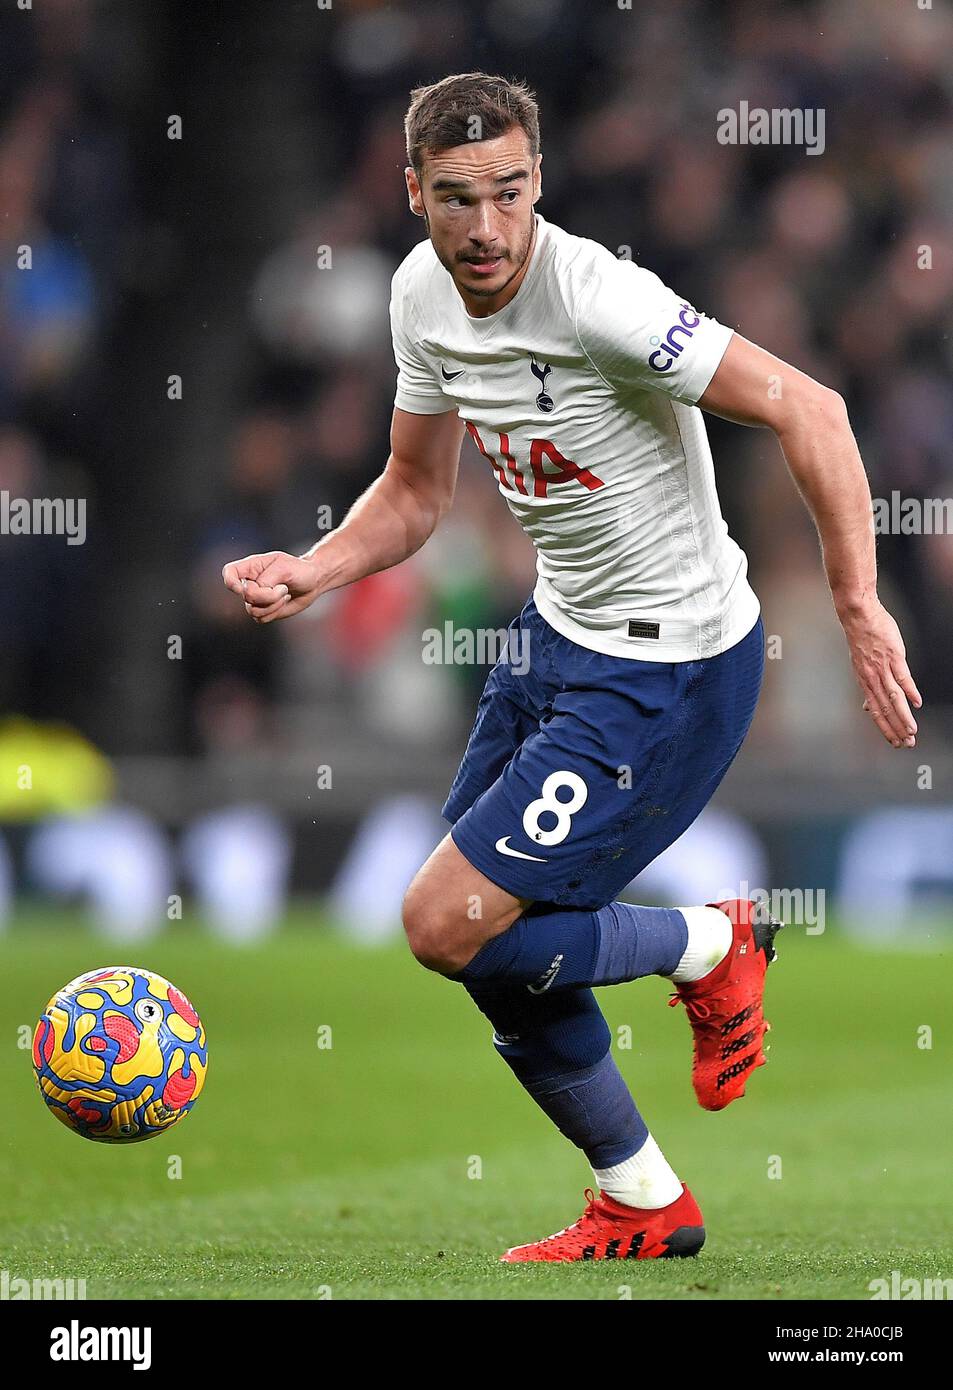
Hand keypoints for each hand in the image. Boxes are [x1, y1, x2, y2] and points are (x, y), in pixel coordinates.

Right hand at [221, 550, 323, 623]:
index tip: (244, 588)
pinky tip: (284, 602)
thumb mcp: (284, 569)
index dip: (231, 583)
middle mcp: (250, 583)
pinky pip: (261, 618)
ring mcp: (256, 598)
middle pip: (245, 596)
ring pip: (252, 610)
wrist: (313, 582)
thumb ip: (266, 580)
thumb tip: (255, 593)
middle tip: (283, 588)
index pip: (229, 573)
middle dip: (266, 596)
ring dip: (272, 605)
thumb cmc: (299, 570)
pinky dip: (274, 612)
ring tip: (285, 593)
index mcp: (251, 567)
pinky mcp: (264, 610)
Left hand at [839, 598, 921, 746]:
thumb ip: (868, 688)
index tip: (894, 743)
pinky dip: (910, 691)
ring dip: (903, 716)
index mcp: (864, 682)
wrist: (859, 615)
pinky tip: (917, 704)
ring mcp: (882, 668)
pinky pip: (902, 677)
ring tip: (911, 731)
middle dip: (896, 729)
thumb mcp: (860, 666)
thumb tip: (868, 708)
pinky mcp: (893, 656)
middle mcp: (872, 678)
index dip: (885, 728)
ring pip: (893, 698)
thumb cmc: (863, 639)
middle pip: (885, 709)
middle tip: (907, 745)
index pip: (875, 711)